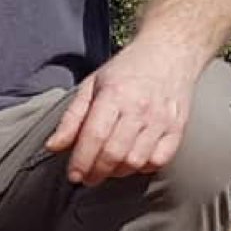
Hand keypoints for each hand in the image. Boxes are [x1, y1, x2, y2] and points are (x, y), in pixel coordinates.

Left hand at [45, 39, 202, 186]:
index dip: (81, 161)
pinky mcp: (178, 127)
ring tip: (107, 169)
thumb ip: (72, 118)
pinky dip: (143, 167)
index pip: (94, 136)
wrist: (169, 52)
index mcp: (114, 95)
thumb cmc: (126, 70)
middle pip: (114, 153)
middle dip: (97, 172)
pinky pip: (159, 160)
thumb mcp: (91, 85)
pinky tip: (132, 161)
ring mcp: (161, 119)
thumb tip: (52, 147)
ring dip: (118, 172)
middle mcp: (139, 109)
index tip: (73, 175)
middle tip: (87, 178)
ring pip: (136, 161)